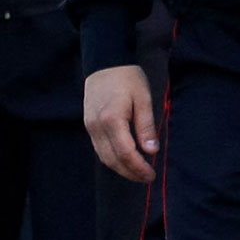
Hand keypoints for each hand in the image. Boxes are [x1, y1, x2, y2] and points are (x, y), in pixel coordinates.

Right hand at [84, 65, 159, 182]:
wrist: (105, 62)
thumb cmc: (128, 78)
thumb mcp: (143, 99)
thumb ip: (146, 126)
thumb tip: (151, 151)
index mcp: (112, 119)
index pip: (125, 153)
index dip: (138, 168)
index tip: (151, 175)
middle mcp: (97, 126)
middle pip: (112, 160)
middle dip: (130, 173)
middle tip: (147, 177)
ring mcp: (90, 126)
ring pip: (104, 157)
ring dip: (120, 168)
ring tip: (138, 172)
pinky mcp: (88, 124)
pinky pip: (99, 148)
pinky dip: (112, 158)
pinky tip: (125, 159)